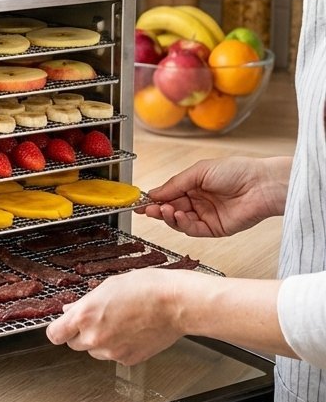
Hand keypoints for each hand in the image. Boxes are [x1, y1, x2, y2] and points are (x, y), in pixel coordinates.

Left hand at [46, 268, 190, 364]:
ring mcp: (111, 352)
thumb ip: (85, 303)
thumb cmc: (146, 288)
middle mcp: (95, 337)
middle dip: (81, 333)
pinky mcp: (128, 360)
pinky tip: (131, 331)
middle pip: (74, 344)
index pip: (55, 334)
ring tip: (119, 322)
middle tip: (97, 318)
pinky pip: (114, 356)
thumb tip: (71, 310)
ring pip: (95, 351)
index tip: (62, 326)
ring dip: (100, 341)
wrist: (175, 303)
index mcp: (85, 316)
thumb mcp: (108, 287)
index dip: (58, 329)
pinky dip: (118, 347)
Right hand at [136, 155, 290, 237]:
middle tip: (147, 210)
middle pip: (171, 209)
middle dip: (158, 209)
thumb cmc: (237, 171)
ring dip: (168, 217)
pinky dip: (182, 224)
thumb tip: (154, 192)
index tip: (139, 202)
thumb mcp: (199, 171)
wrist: (260, 185)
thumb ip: (175, 184)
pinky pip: (192, 230)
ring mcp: (205, 216)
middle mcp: (198, 201)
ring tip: (164, 210)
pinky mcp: (214, 229)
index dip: (154, 198)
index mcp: (194, 185)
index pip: (169, 194)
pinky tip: (178, 216)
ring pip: (179, 221)